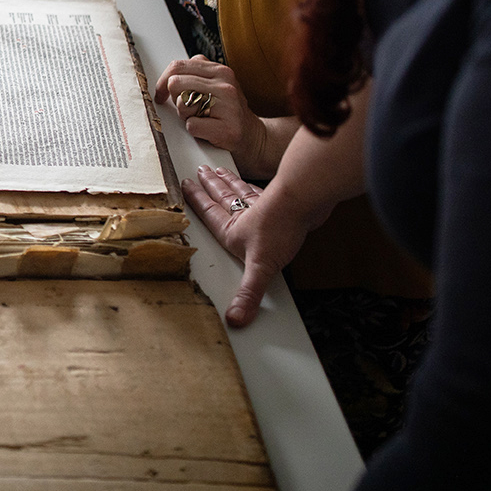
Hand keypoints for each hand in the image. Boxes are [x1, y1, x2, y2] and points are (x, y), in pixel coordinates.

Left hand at [154, 56, 276, 177]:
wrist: (253, 137)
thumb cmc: (226, 111)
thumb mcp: (214, 85)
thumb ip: (194, 75)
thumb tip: (165, 77)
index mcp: (219, 70)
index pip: (177, 66)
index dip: (162, 81)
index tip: (160, 93)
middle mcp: (225, 84)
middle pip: (175, 83)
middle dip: (175, 99)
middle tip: (188, 109)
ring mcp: (228, 106)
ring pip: (182, 104)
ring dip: (185, 115)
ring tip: (201, 118)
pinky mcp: (227, 129)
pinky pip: (191, 125)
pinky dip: (194, 130)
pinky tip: (207, 130)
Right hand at [182, 165, 309, 327]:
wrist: (305, 199)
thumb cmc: (280, 227)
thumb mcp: (261, 266)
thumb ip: (248, 293)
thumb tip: (235, 318)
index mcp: (232, 230)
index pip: (208, 213)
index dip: (196, 200)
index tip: (185, 186)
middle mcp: (244, 215)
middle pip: (223, 197)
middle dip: (210, 186)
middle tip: (200, 173)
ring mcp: (263, 206)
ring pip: (240, 191)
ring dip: (229, 182)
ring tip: (220, 173)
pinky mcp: (281, 202)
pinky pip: (262, 193)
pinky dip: (255, 189)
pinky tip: (256, 189)